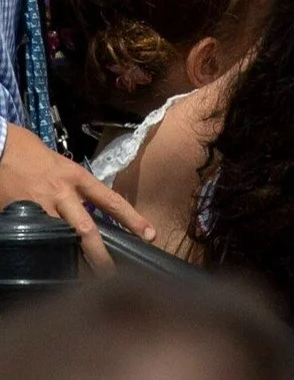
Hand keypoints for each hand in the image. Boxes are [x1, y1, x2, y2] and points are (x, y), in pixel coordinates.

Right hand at [0, 124, 155, 268]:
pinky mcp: (21, 214)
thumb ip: (76, 189)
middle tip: (110, 273)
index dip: (132, 219)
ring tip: (81, 275)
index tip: (150, 234)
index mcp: (78, 179)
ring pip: (61, 236)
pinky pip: (35, 236)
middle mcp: (63, 193)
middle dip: (99, 253)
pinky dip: (43, 248)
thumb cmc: (34, 155)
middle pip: (87, 228)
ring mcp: (41, 206)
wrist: (3, 147)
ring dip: (70, 255)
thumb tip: (87, 210)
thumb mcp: (63, 167)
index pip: (112, 201)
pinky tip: (47, 260)